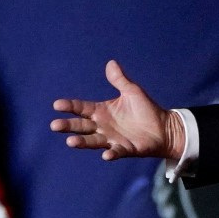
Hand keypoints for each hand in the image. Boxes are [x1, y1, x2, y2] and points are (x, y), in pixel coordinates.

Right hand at [49, 60, 184, 160]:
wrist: (163, 127)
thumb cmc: (145, 109)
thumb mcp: (132, 91)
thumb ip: (120, 80)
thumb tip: (111, 62)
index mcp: (102, 111)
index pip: (82, 108)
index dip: (70, 106)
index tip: (57, 104)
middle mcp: (102, 127)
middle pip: (82, 126)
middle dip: (68, 126)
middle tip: (55, 125)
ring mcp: (112, 139)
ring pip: (93, 141)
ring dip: (82, 142)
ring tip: (70, 142)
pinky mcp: (125, 149)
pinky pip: (116, 152)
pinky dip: (111, 153)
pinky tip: (106, 155)